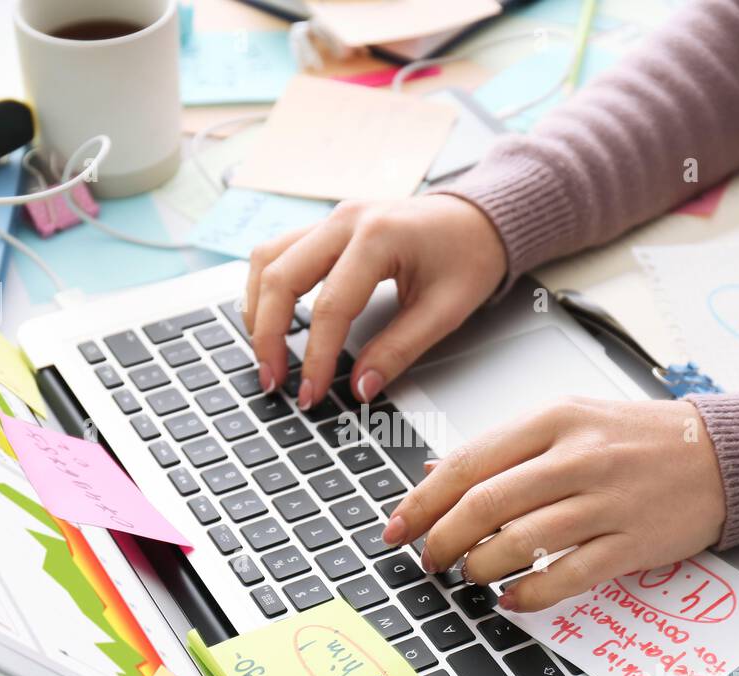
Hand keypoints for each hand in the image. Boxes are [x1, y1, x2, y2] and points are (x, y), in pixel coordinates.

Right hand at [243, 194, 506, 408]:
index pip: (329, 307)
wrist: (480, 218)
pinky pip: (278, 252)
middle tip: (273, 380)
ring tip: (266, 354)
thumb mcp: (445, 311)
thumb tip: (360, 388)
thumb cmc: (469, 256)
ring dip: (257, 309)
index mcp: (379, 236)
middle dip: (267, 335)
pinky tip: (271, 320)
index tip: (309, 393)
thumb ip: (399, 350)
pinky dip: (267, 288)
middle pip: (280, 277)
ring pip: (267, 259)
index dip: (315, 357)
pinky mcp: (327, 226)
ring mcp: (332, 218)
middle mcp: (346, 220)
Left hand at [383, 398, 726, 612]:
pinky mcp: (632, 543)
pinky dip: (530, 594)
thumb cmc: (640, 437)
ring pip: (521, 542)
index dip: (423, 501)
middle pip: (486, 504)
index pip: (469, 462)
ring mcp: (606, 501)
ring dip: (481, 567)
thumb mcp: (569, 420)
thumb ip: (504, 448)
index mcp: (554, 420)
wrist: (722, 454)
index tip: (397, 527)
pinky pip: (568, 575)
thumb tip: (437, 471)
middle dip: (443, 540)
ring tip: (469, 576)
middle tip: (429, 560)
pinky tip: (511, 598)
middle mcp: (578, 457)